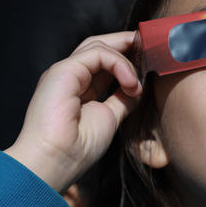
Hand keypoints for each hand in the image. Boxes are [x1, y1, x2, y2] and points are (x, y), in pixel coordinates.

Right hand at [5, 32, 141, 192]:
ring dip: (126, 56)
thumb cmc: (76, 149)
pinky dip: (119, 64)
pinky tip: (131, 83)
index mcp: (78, 87)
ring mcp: (64, 71)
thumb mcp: (110, 118)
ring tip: (142, 74)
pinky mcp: (63, 70)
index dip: (127, 58)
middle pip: (99, 46)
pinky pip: (98, 54)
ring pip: (98, 45)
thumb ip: (123, 100)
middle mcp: (69, 76)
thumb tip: (139, 87)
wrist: (53, 162)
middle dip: (127, 44)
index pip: (103, 61)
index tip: (150, 61)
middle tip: (152, 48)